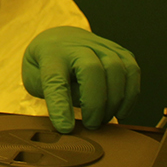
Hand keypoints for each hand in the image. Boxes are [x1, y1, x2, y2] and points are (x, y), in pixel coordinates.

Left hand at [21, 26, 139, 132]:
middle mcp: (77, 45)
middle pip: (92, 69)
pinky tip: (119, 109)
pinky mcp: (119, 51)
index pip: (54, 79)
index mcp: (50, 54)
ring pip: (117, 69)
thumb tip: (73, 118)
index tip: (65, 127)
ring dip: (114, 101)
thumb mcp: (35, 80)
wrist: (60, 38)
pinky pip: (132, 71)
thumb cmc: (46, 65)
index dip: (60, 105)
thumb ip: (52, 97)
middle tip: (91, 125)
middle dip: (95, 104)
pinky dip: (130, 95)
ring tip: (104, 119)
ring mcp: (100, 45)